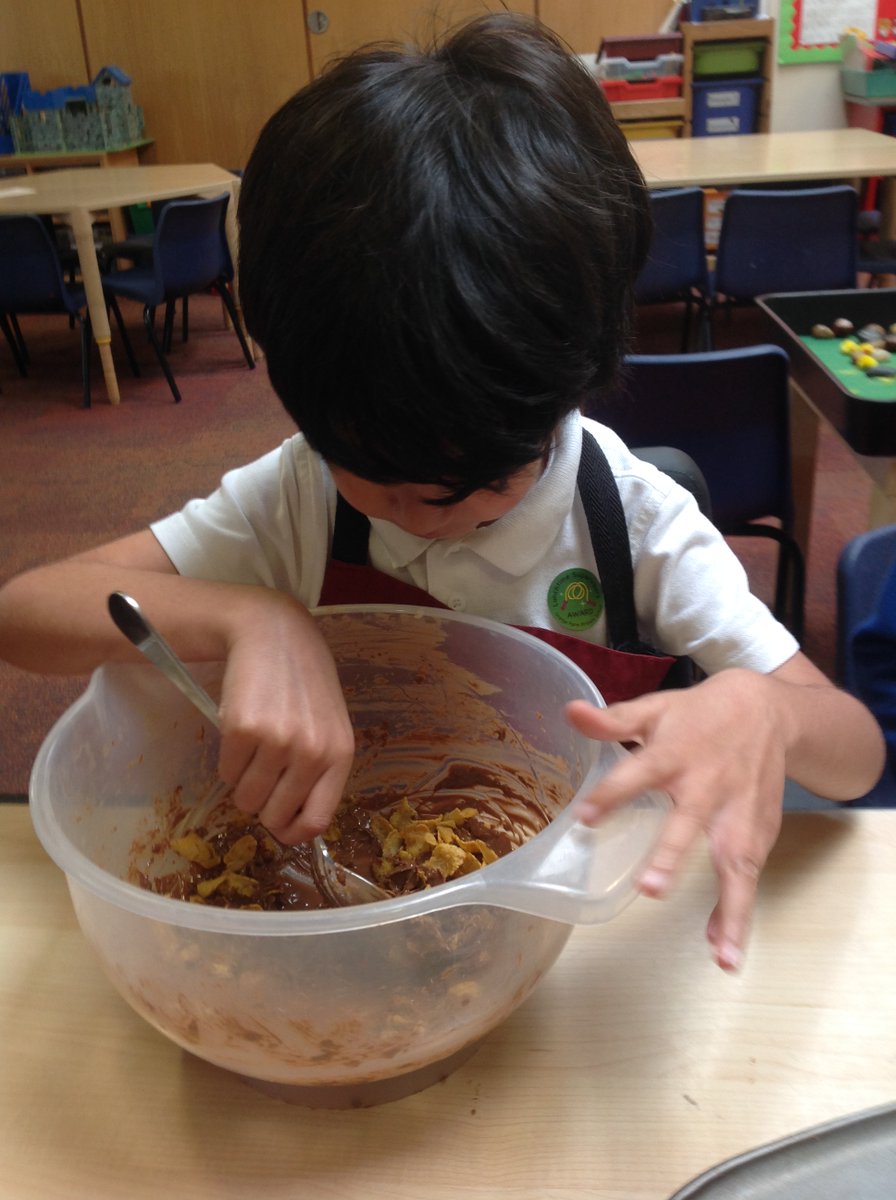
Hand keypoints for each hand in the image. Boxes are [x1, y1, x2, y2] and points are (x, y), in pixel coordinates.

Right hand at [216, 598, 354, 844]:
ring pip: (246, 798)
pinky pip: (226, 773)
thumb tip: (296, 824)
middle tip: (261, 776)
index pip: (316, 821)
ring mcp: (277, 741)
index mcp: (340, 755)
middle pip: (275, 816)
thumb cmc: (304, 683)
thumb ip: (321, 769)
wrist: (274, 633)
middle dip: (262, 805)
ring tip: (253, 749)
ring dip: (243, 782)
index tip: (279, 826)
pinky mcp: (241, 730)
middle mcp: (312, 752)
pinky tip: (241, 730)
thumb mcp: (328, 725)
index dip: (292, 833)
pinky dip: (227, 761)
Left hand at [566, 669, 785, 971]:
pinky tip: (723, 950)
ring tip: (719, 952)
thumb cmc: (700, 715)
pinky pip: (748, 877)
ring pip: (735, 861)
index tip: (584, 817)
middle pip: (689, 821)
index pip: (640, 771)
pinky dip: (739, 912)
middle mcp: (708, 785)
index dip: (612, 793)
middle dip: (672, 855)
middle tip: (650, 890)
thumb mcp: (655, 709)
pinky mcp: (759, 832)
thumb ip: (612, 721)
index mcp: (674, 753)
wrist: (768, 712)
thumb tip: (571, 713)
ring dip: (729, 906)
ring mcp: (738, 813)